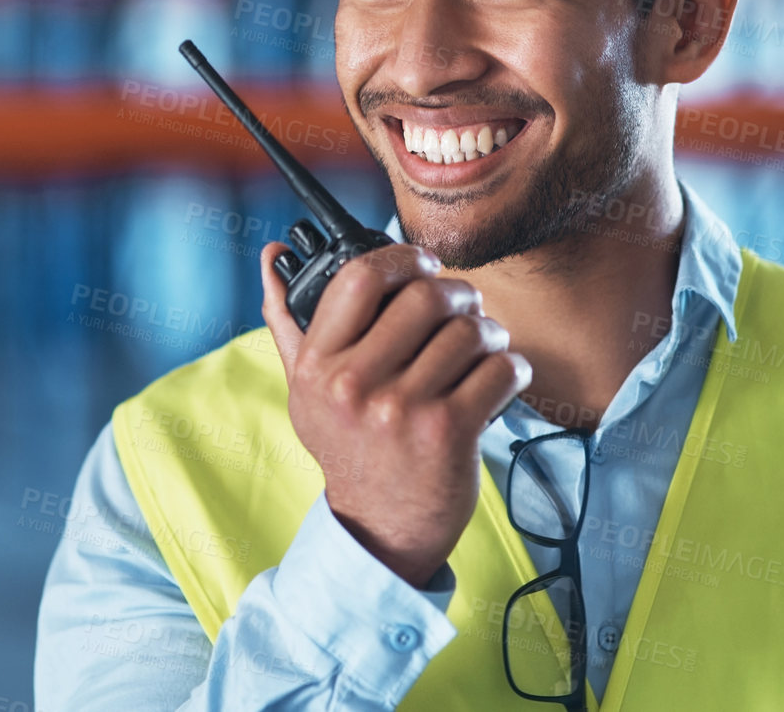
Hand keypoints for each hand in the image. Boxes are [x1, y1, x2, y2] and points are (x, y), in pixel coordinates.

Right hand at [259, 241, 531, 588]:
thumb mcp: (306, 389)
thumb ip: (288, 320)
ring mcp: (402, 410)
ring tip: (482, 348)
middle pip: (425, 295)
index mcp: (317, 366)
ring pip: (470, 330)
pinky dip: (511, 367)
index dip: (401, 257)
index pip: (359, 277)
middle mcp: (354, 385)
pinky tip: (497, 379)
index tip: (422, 264)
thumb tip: (272, 254)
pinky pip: (501, 368)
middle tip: (463, 308)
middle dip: (458, 293)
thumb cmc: (348, 447)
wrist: (380, 529)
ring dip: (489, 332)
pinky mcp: (449, 432)